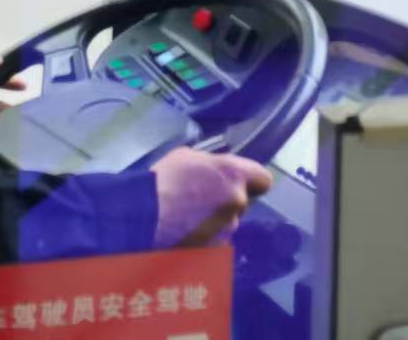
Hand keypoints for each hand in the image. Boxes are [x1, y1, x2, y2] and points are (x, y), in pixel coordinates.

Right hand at [150, 148, 272, 248]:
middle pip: (242, 202)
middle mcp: (237, 202)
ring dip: (215, 220)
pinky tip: (185, 233)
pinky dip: (205, 237)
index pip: (263, 179)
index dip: (252, 181)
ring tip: (188, 219)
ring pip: (228, 222)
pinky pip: (215, 240)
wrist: (143, 217)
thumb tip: (216, 172)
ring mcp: (227, 229)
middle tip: (202, 200)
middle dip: (227, 201)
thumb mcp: (187, 157)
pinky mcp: (216, 250)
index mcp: (234, 175)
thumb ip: (211, 165)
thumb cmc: (164, 180)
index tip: (237, 181)